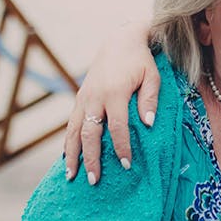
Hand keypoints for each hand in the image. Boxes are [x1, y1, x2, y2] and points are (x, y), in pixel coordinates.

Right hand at [63, 21, 159, 184]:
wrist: (120, 40)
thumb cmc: (141, 60)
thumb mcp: (152, 76)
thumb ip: (150, 99)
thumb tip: (149, 124)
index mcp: (115, 93)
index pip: (117, 128)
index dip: (121, 147)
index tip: (127, 164)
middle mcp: (95, 97)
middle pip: (90, 134)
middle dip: (91, 159)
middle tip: (94, 180)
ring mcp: (84, 97)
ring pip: (74, 131)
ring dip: (72, 154)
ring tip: (71, 175)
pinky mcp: (80, 96)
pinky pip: (72, 122)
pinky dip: (68, 140)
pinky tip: (67, 155)